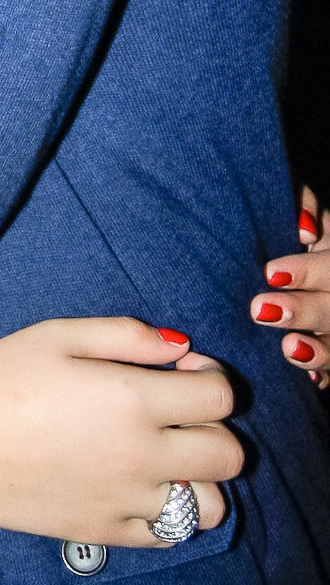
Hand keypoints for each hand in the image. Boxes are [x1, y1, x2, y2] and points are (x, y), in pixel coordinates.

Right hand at [0, 316, 242, 547]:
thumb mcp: (58, 334)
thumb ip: (127, 334)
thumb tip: (180, 348)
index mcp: (132, 398)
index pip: (220, 397)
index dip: (208, 376)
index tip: (178, 371)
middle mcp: (141, 455)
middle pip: (229, 454)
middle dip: (212, 425)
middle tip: (173, 411)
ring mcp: (126, 501)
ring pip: (211, 505)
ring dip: (199, 477)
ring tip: (163, 455)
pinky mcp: (104, 534)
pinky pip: (170, 535)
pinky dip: (168, 511)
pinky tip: (137, 484)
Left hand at [250, 185, 329, 389]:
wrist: (292, 269)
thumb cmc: (296, 230)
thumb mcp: (304, 211)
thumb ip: (302, 203)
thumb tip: (306, 226)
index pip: (329, 266)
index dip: (305, 271)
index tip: (270, 272)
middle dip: (302, 310)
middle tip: (261, 310)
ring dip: (318, 350)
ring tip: (290, 348)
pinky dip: (323, 374)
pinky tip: (311, 380)